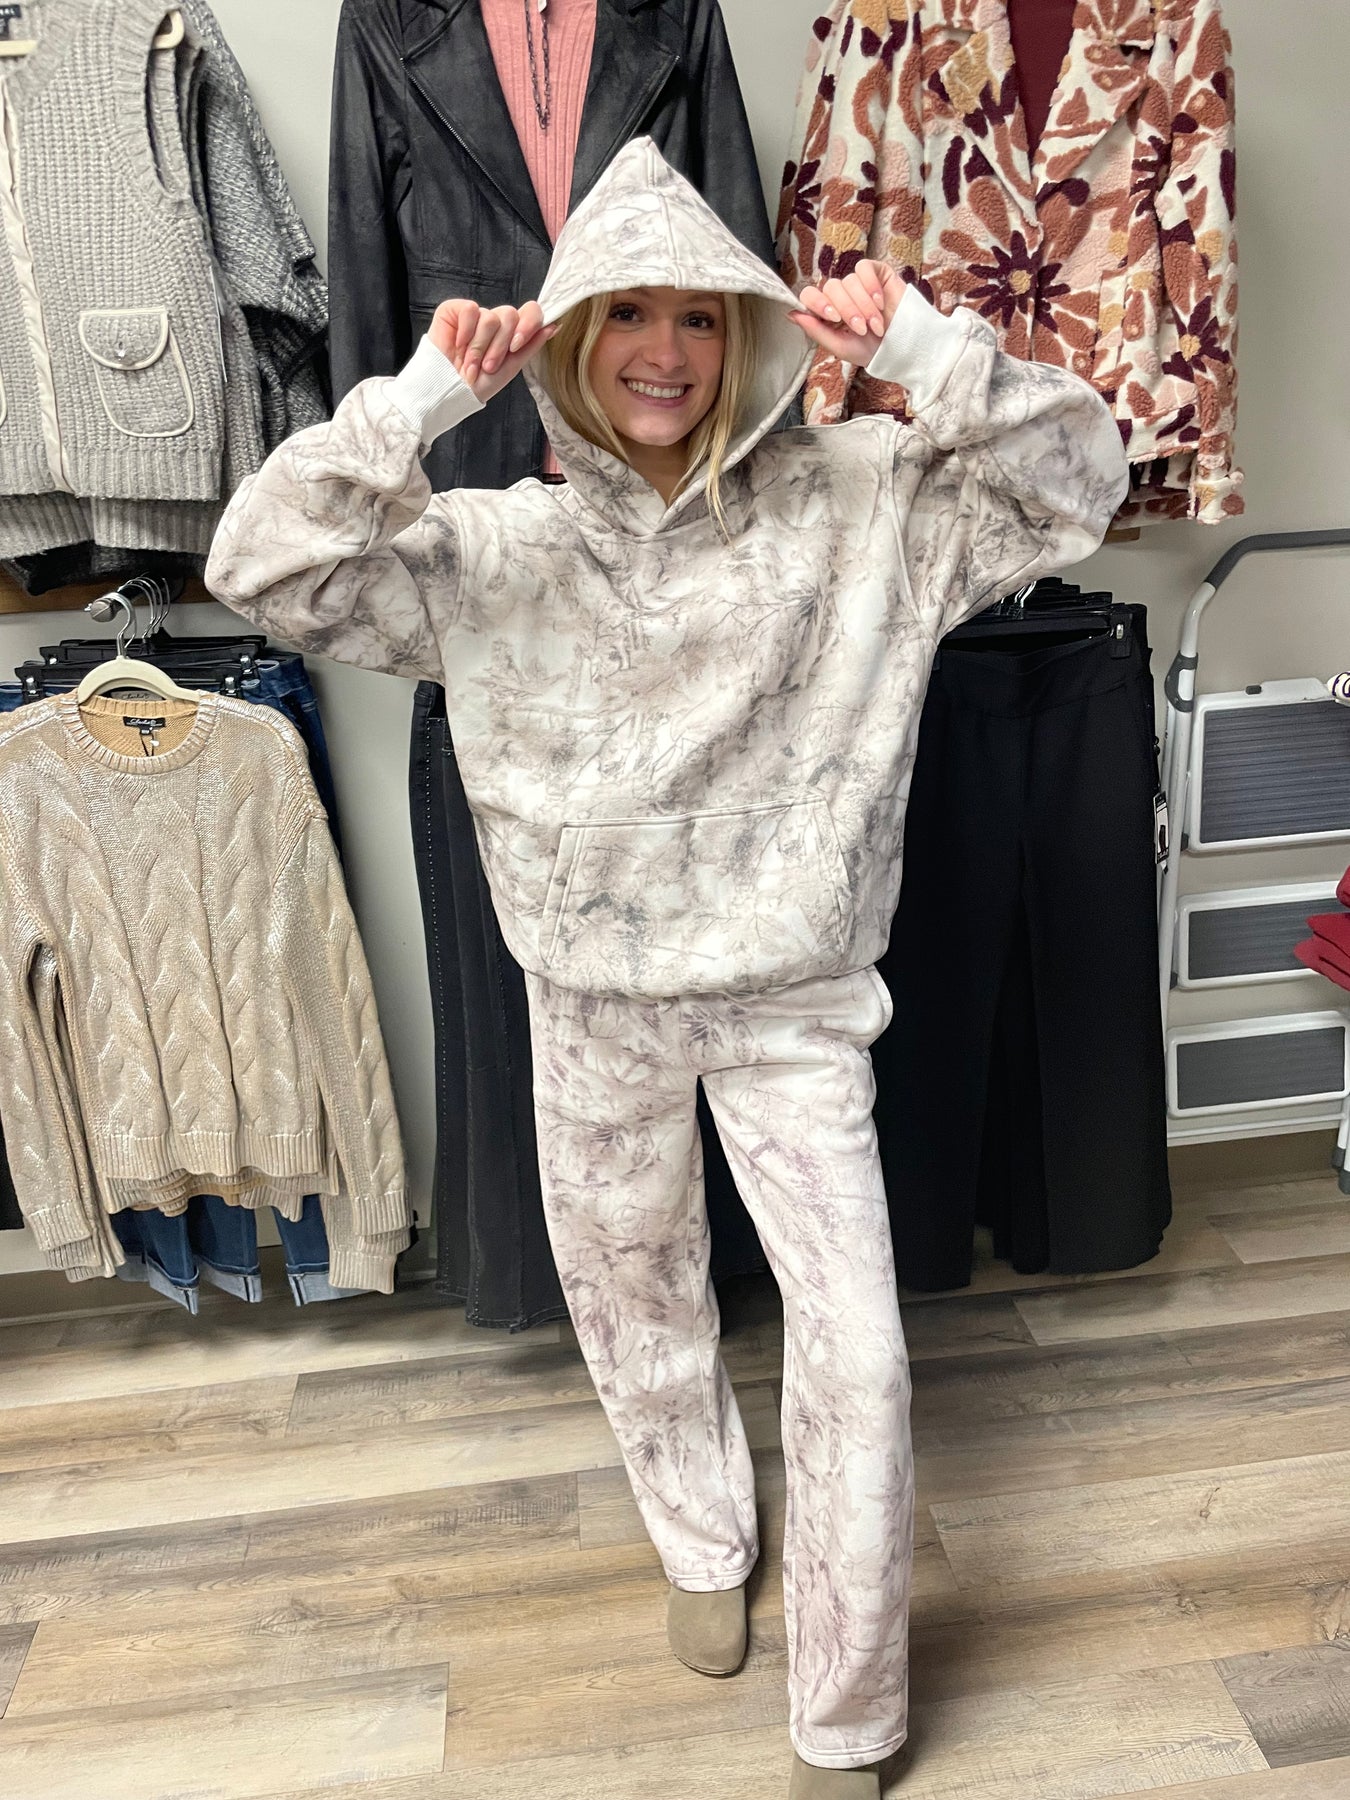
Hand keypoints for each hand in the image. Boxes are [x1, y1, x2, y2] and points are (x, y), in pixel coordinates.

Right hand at [429, 299, 556, 402]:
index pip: (530, 312)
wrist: (448, 390)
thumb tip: (554, 326)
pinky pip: (469, 310)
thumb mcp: (510, 367)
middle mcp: (495, 321)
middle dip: (500, 346)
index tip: (516, 346)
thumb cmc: (477, 383)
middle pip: (511, 315)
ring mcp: (475, 315)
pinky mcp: (455, 310)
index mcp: (511, 332)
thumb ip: (531, 345)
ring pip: (490, 317)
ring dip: (480, 347)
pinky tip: (458, 346)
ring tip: (470, 364)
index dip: (528, 324)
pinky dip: (465, 332)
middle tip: (488, 366)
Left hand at [789, 261, 905, 366]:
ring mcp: (857, 282)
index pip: (810, 295)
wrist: (901, 346)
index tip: (833, 317)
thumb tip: (791, 314)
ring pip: (849, 281)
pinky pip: (864, 268)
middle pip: (831, 287)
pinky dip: (871, 286)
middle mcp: (840, 294)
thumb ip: (815, 330)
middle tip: (861, 328)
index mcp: (827, 310)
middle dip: (847, 310)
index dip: (818, 302)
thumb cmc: (871, 350)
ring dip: (864, 305)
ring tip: (876, 324)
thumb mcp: (840, 346)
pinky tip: (880, 302)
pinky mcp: (875, 272)